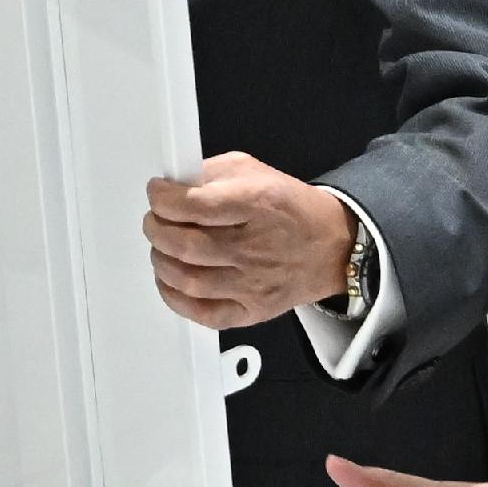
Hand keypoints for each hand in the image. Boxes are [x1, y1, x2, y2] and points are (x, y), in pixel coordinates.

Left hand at [145, 154, 355, 327]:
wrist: (332, 247)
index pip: (196, 205)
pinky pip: (204, 315)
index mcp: (257, 203)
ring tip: (163, 248)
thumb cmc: (289, 207)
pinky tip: (171, 281)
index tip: (157, 192)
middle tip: (155, 221)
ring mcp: (254, 284)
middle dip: (157, 230)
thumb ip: (211, 173)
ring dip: (162, 262)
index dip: (164, 199)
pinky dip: (176, 299)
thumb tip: (172, 185)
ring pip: (190, 281)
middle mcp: (255, 246)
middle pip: (186, 245)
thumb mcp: (254, 171)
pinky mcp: (253, 311)